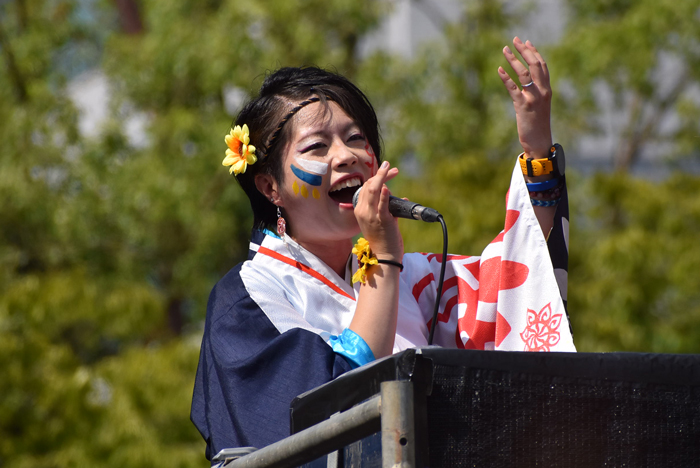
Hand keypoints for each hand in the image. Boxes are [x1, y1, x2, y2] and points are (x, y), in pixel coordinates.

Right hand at [353, 160, 403, 260]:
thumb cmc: (383, 240)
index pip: (365, 188)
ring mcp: (372, 216)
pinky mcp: (382, 221)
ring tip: (389, 169)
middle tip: (390, 167)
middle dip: (380, 174)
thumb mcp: (379, 222)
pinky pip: (382, 205)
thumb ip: (387, 209)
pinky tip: (387, 186)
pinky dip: (385, 195)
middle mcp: (363, 212)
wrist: (385, 257)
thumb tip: (398, 199)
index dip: (376, 178)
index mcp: (360, 211)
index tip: (387, 172)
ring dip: (382, 177)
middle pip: (369, 186)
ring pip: (373, 191)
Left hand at [498, 37, 551, 159]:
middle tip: (514, 40)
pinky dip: (506, 78)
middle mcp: (542, 91)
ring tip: (505, 50)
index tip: (526, 42)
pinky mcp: (523, 106)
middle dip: (524, 51)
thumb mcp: (540, 105)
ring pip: (525, 74)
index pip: (542, 66)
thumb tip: (528, 81)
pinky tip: (499, 69)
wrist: (539, 142)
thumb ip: (537, 92)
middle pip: (535, 65)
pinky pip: (513, 89)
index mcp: (547, 90)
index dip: (534, 52)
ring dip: (514, 60)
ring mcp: (533, 98)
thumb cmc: (537, 124)